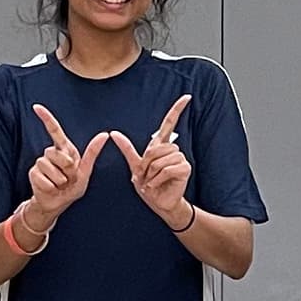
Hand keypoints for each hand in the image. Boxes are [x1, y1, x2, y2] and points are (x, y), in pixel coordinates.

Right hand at [25, 103, 96, 218]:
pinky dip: (51, 187)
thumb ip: (92, 154)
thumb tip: (104, 134)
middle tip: (68, 179)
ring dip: (59, 180)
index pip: (54, 130)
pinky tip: (51, 188)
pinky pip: (44, 179)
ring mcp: (40, 162)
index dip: (46, 118)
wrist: (56, 204)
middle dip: (67, 169)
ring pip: (50, 167)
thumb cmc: (72, 188)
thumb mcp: (85, 173)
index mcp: (65, 150)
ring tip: (60, 184)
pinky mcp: (33, 173)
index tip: (36, 107)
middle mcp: (51, 153)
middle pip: (58, 154)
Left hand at [122, 96, 196, 224]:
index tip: (187, 97)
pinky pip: (166, 169)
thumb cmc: (149, 186)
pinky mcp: (185, 169)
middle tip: (146, 177)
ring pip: (159, 160)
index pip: (169, 124)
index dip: (177, 110)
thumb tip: (113, 133)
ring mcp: (180, 159)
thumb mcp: (135, 166)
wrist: (159, 203)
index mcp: (161, 146)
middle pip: (154, 148)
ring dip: (151, 175)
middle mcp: (173, 149)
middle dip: (146, 165)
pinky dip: (157, 180)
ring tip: (152, 182)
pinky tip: (157, 186)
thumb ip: (126, 149)